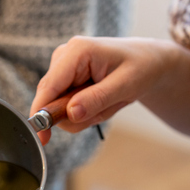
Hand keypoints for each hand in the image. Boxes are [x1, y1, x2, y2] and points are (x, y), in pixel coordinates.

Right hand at [32, 37, 178, 144]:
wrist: (148, 61)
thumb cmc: (141, 68)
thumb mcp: (125, 86)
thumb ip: (97, 99)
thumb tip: (71, 113)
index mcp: (77, 51)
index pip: (48, 87)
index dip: (41, 113)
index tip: (42, 137)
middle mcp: (63, 56)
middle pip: (51, 100)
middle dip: (75, 115)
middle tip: (105, 110)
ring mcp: (61, 67)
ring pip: (58, 106)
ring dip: (83, 114)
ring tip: (107, 102)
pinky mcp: (63, 77)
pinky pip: (64, 105)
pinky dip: (83, 111)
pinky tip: (100, 100)